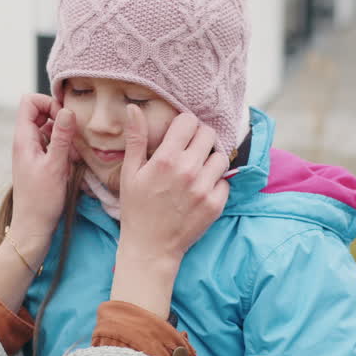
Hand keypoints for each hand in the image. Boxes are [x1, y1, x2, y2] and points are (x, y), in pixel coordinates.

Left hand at [8, 93, 76, 262]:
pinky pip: (53, 146)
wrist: (33, 227)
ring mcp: (32, 152)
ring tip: (75, 152)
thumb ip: (61, 136)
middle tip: (75, 134)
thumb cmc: (41, 200)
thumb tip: (66, 110)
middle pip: (41, 113)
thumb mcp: (55, 166)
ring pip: (49, 130)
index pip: (29, 101)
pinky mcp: (40, 163)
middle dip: (60, 119)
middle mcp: (25, 142)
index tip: (65, 118)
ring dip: (65, 136)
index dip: (48, 103)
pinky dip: (65, 149)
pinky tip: (73, 163)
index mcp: (23, 138)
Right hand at [109, 107, 228, 317]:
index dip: (184, 124)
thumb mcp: (130, 172)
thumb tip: (134, 108)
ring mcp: (204, 188)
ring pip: (221, 156)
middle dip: (199, 138)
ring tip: (197, 168)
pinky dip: (216, 181)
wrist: (151, 247)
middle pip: (209, 134)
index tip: (180, 133)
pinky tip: (200, 188)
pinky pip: (225, 180)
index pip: (189, 121)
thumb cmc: (136, 208)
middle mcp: (188, 171)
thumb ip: (136, 138)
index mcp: (166, 159)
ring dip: (210, 158)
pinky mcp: (216, 204)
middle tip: (190, 149)